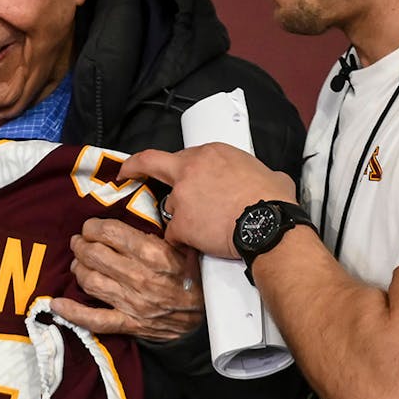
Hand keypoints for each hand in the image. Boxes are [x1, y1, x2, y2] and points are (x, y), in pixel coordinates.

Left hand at [48, 219, 202, 339]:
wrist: (205, 318)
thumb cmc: (193, 277)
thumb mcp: (184, 246)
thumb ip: (162, 229)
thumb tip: (139, 210)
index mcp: (155, 255)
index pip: (111, 234)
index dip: (94, 227)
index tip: (90, 227)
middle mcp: (140, 278)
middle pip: (95, 255)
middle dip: (81, 245)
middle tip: (79, 242)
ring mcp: (132, 303)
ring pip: (90, 281)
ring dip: (77, 268)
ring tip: (77, 262)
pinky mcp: (129, 323)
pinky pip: (95, 320)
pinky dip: (73, 312)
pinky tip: (57, 304)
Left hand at [120, 144, 295, 257]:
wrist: (268, 224)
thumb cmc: (274, 200)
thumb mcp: (268, 174)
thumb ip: (253, 173)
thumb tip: (267, 180)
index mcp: (210, 153)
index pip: (184, 156)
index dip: (180, 168)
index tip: (172, 170)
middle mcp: (189, 170)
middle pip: (152, 163)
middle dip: (134, 167)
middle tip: (125, 173)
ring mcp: (181, 198)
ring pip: (169, 208)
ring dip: (180, 218)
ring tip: (203, 229)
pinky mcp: (179, 224)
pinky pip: (174, 235)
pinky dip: (183, 241)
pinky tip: (198, 245)